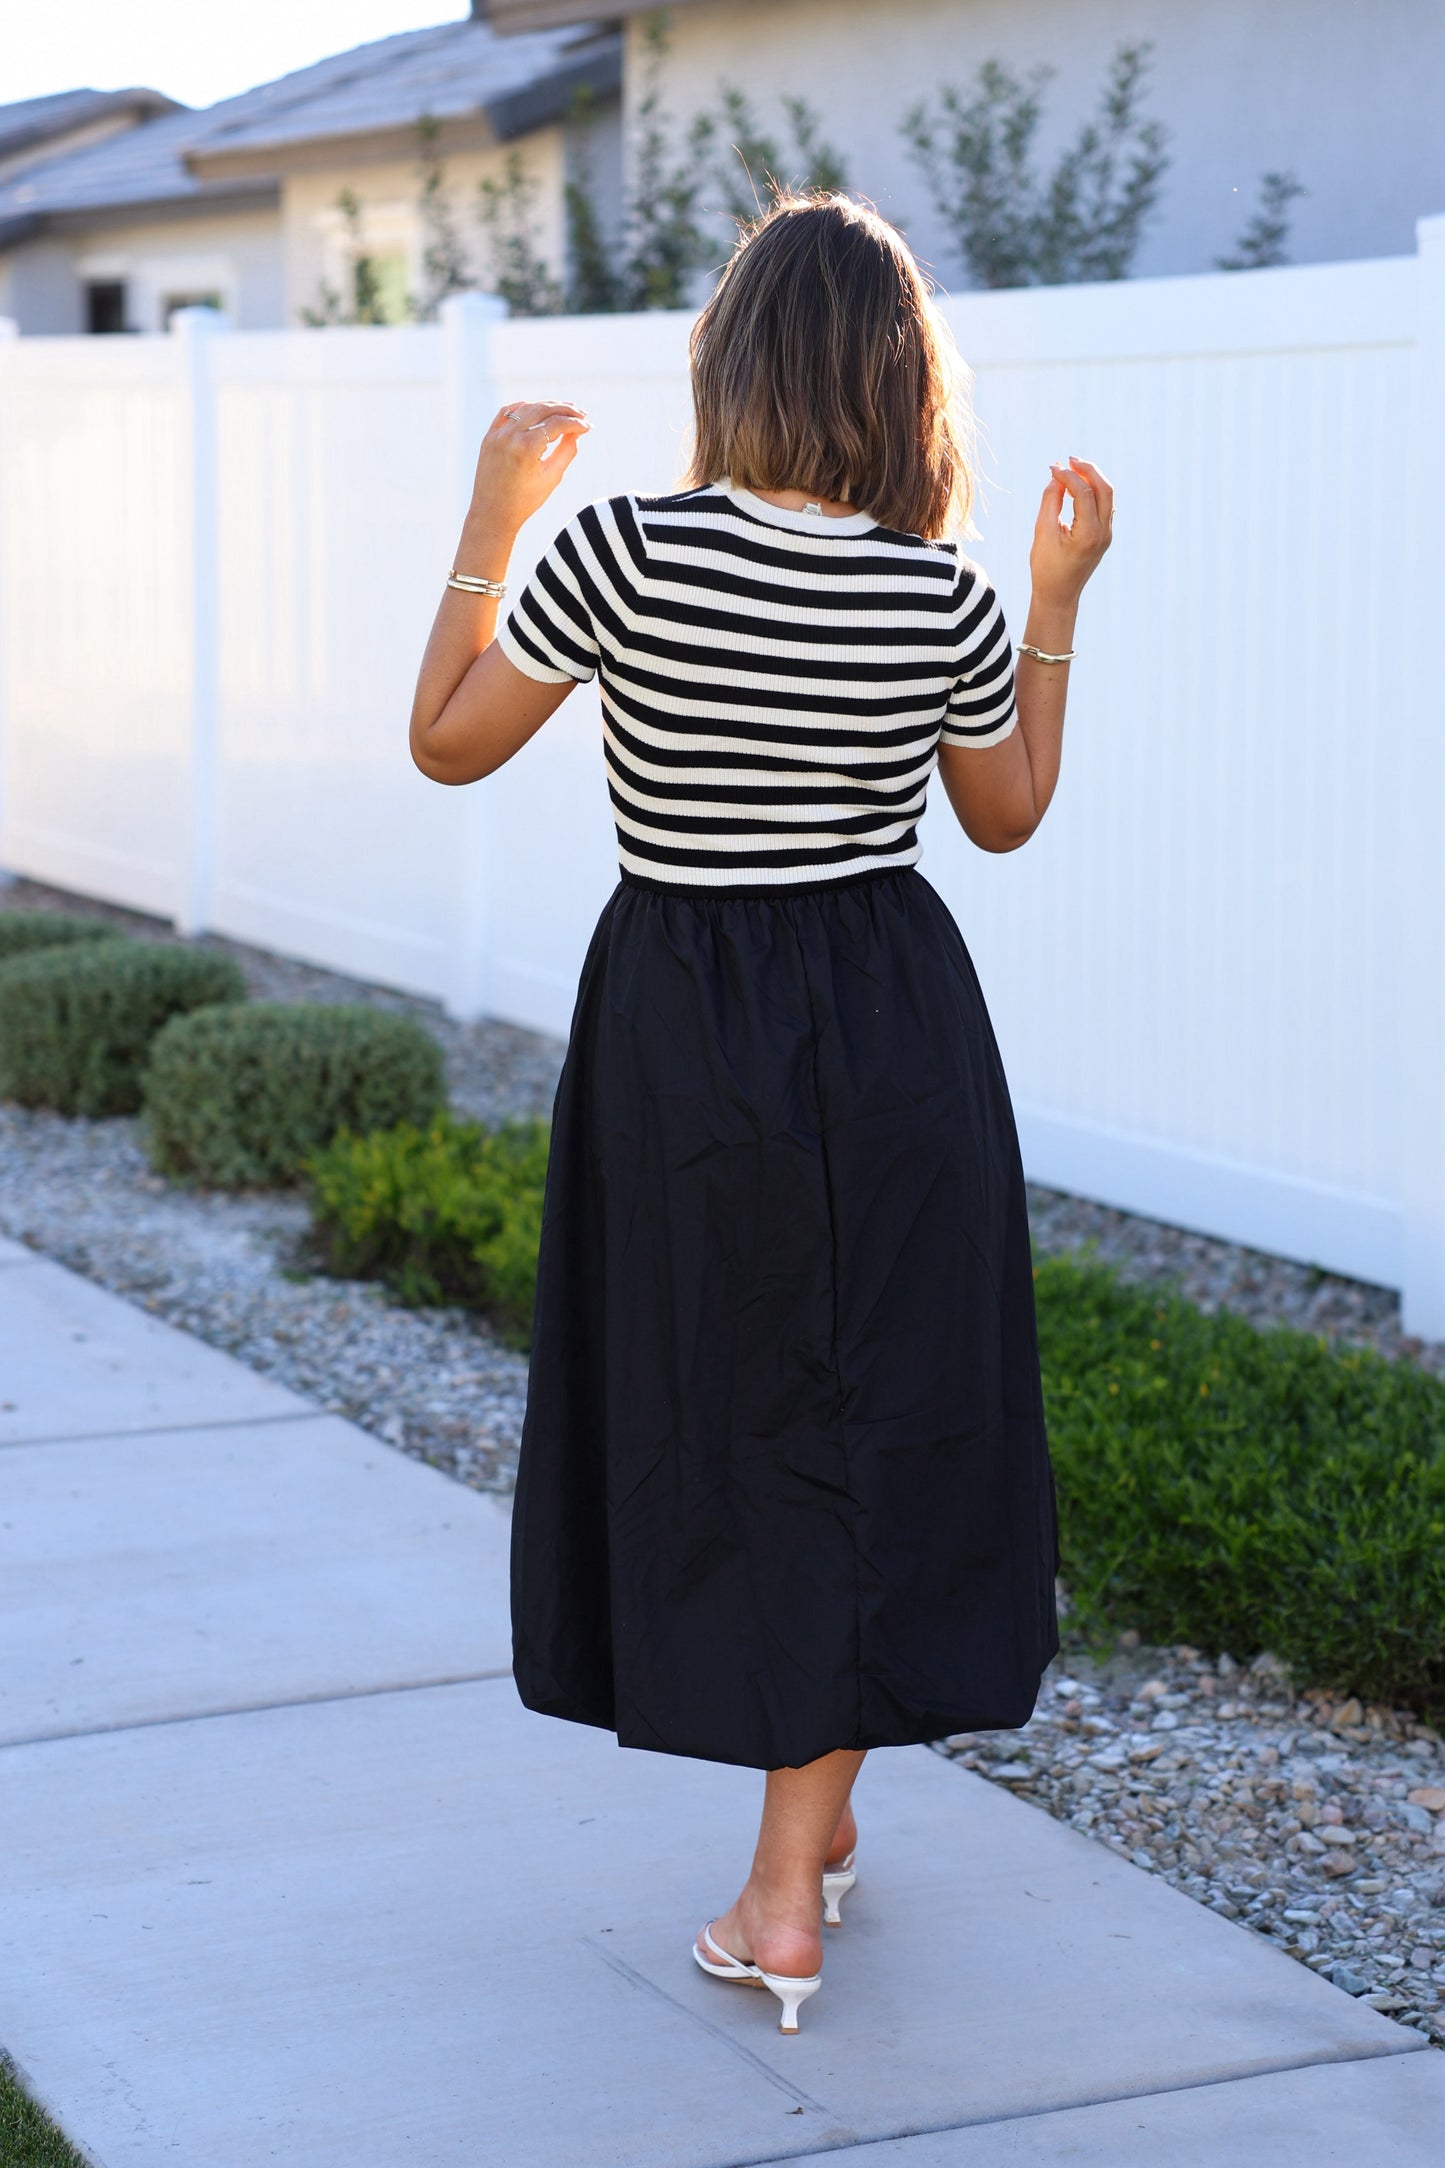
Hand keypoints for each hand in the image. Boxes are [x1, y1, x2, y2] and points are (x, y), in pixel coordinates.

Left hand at [464, 399, 589, 542]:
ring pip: (527, 408)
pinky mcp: (489, 436)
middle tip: (581, 414)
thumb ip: (567, 451)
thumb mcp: (552, 477)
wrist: (493, 514)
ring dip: (547, 406)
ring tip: (563, 411)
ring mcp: (497, 434)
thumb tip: (578, 430)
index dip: (575, 423)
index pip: (557, 424)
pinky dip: (523, 407)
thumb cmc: (526, 501)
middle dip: (565, 409)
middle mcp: (511, 436)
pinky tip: (537, 409)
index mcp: (527, 448)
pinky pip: (507, 412)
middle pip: (543, 409)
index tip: (588, 427)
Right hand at [1029, 456, 1112, 610]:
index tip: (1052, 469)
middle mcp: (1103, 533)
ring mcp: (1107, 534)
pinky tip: (1076, 487)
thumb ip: (1050, 501)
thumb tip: (1056, 477)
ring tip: (1072, 469)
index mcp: (1088, 534)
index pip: (1083, 493)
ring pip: (1107, 495)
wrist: (1058, 596)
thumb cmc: (1045, 567)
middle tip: (1069, 459)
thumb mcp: (1042, 532)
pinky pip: (1104, 506)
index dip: (1068, 476)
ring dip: (1092, 479)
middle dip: (1088, 470)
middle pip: (1105, 488)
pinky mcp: (1104, 536)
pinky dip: (1092, 492)